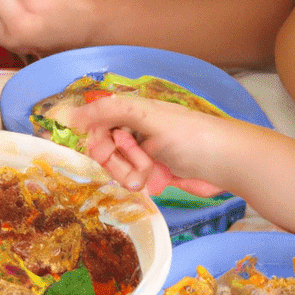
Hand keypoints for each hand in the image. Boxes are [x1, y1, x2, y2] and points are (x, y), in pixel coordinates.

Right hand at [69, 96, 224, 197]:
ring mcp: (140, 153)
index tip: (108, 149)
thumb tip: (67, 116)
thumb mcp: (146, 117)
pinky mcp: (151, 173)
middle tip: (141, 164)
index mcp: (128, 112)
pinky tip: (159, 181)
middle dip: (117, 161)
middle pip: (101, 149)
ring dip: (129, 174)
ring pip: (114, 167)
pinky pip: (129, 180)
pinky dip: (140, 183)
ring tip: (153, 174)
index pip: (93, 126)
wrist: (227, 163)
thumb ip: (107, 112)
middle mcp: (130, 130)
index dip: (98, 141)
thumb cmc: (189, 135)